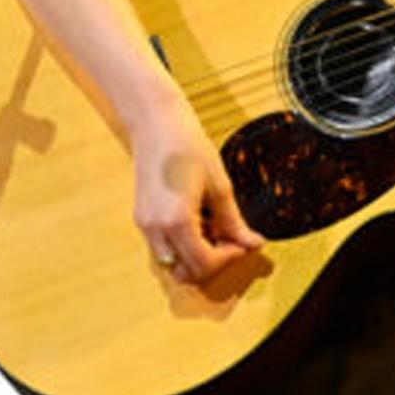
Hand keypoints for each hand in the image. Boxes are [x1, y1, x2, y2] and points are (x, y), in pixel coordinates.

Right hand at [130, 115, 263, 283]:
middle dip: (212, 262)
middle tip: (229, 240)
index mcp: (177, 221)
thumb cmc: (187, 146)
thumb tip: (252, 244)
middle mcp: (156, 229)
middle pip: (186, 272)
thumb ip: (234, 222)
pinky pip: (163, 248)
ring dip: (195, 256)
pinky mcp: (142, 218)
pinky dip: (182, 245)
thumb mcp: (219, 186)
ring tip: (211, 229)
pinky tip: (195, 221)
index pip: (204, 264)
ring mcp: (145, 225)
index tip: (241, 243)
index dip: (228, 259)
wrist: (156, 122)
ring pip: (173, 264)